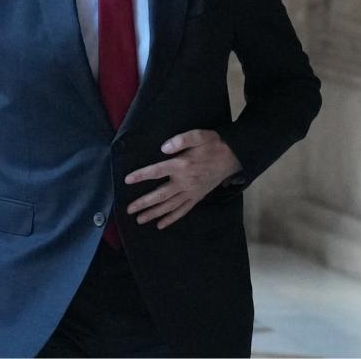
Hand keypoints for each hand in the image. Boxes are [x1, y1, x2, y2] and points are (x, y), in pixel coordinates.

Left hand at [124, 129, 242, 229]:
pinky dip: (172, 218)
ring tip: (139, 220)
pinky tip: (161, 225)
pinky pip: (183, 210)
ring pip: (170, 206)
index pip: (157, 171)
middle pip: (161, 195)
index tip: (127, 180)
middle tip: (129, 210)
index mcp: (182, 165)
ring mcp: (192, 192)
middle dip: (144, 203)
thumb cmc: (213, 144)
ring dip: (154, 213)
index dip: (141, 175)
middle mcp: (185, 182)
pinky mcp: (197, 197)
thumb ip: (181, 140)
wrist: (233, 157)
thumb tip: (163, 147)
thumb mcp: (199, 135)